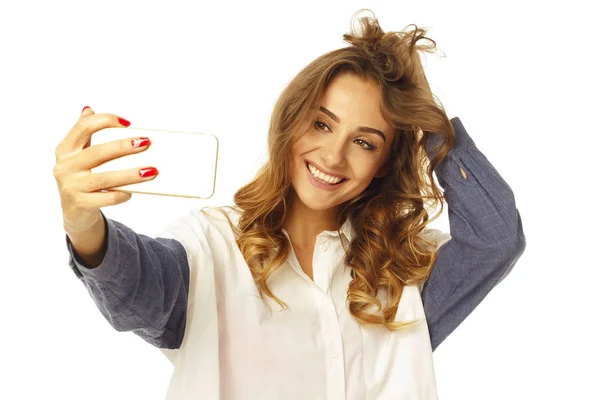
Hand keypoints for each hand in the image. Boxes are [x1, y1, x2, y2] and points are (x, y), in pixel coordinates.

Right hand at [53, 106, 157, 232]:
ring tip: (151, 171)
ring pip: (105, 178)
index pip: (83, 128)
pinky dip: (122, 194)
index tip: (127, 123)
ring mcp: (72, 186)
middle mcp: (65, 166)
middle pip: (97, 152)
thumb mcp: (78, 155)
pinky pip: (107, 198)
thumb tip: (89, 109)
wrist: (74, 212)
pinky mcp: (81, 204)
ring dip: (130, 174)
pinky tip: (133, 191)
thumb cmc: (81, 178)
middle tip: (145, 143)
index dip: (104, 121)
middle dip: (123, 147)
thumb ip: (83, 134)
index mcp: (65, 150)